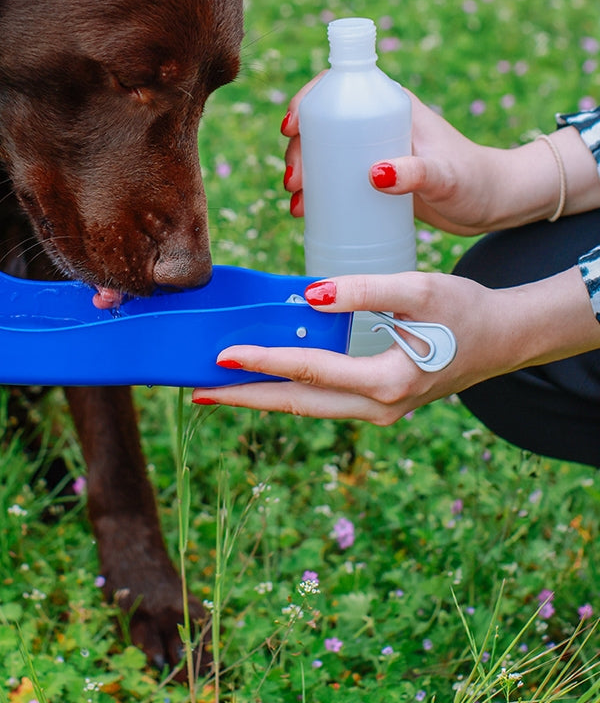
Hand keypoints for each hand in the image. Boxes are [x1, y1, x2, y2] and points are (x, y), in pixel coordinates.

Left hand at [193, 267, 597, 423]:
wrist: (505, 339)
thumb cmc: (464, 310)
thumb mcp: (419, 289)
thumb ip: (364, 291)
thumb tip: (310, 296)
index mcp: (386, 383)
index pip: (309, 371)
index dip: (263, 362)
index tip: (221, 355)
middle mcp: (378, 409)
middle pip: (297, 405)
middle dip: (245, 398)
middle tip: (197, 390)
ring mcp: (378, 413)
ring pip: (307, 408)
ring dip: (261, 397)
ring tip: (217, 388)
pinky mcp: (377, 404)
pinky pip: (322, 400)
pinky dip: (288, 390)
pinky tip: (262, 377)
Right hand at [280, 82, 559, 234]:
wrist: (493, 205)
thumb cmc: (475, 182)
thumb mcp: (445, 177)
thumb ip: (415, 173)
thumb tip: (374, 174)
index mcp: (392, 105)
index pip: (339, 85)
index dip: (307, 99)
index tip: (292, 128)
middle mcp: (377, 123)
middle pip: (322, 123)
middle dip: (299, 149)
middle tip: (295, 182)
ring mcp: (372, 150)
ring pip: (323, 151)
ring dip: (302, 172)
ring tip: (297, 203)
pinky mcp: (372, 177)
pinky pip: (333, 176)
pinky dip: (315, 191)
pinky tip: (305, 210)